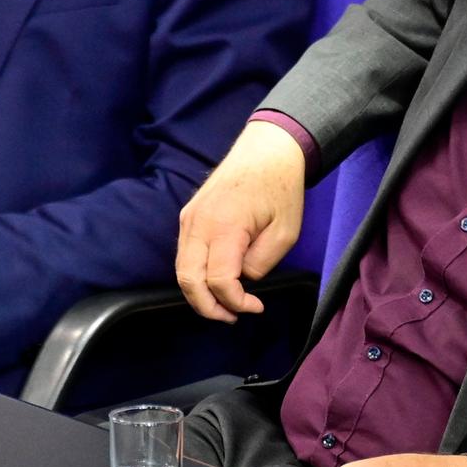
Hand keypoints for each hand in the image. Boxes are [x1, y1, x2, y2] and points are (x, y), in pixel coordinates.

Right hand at [175, 120, 306, 321]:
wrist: (266, 149)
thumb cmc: (281, 187)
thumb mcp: (286, 231)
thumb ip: (261, 262)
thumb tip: (242, 280)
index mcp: (224, 227)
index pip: (218, 280)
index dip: (235, 302)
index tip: (256, 307)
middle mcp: (198, 224)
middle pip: (188, 280)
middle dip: (207, 307)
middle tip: (231, 317)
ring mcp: (189, 218)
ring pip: (181, 270)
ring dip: (198, 293)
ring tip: (224, 305)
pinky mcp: (188, 215)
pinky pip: (184, 254)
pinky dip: (195, 275)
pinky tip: (216, 281)